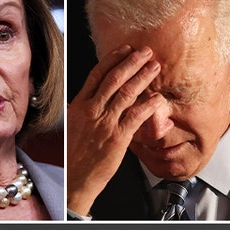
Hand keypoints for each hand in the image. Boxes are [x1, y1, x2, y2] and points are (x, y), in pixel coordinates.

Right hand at [66, 45, 163, 215]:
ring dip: (143, 78)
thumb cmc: (72, 157)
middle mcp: (91, 111)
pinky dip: (148, 105)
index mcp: (78, 106)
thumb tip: (93, 98)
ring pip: (126, 93)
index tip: (125, 49)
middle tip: (146, 52)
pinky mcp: (117, 138)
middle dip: (132, 62)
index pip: (97, 75)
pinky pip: (136, 117)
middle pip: (114, 79)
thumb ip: (83, 111)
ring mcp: (105, 123)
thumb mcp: (71, 127)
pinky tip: (158, 98)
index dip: (112, 59)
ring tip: (155, 67)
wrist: (73, 181)